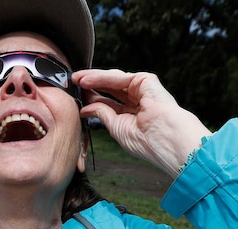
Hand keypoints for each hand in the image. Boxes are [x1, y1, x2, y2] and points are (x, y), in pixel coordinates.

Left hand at [72, 70, 211, 176]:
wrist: (165, 140)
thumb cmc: (146, 141)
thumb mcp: (117, 128)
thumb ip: (102, 114)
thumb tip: (86, 107)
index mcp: (133, 114)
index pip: (109, 102)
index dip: (92, 98)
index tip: (77, 98)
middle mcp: (137, 100)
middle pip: (109, 88)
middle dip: (90, 85)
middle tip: (72, 82)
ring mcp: (142, 89)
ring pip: (112, 80)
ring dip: (92, 78)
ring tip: (76, 79)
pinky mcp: (145, 80)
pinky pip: (118, 78)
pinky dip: (101, 78)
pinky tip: (86, 80)